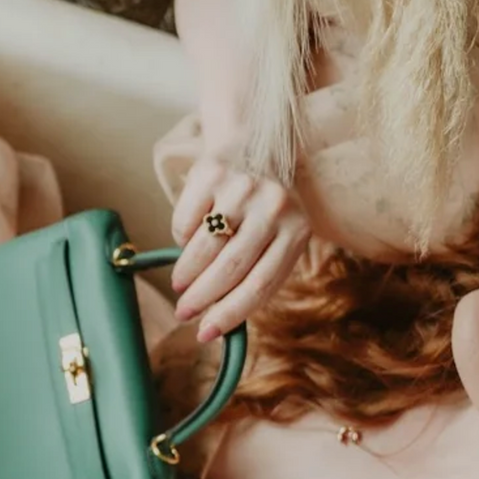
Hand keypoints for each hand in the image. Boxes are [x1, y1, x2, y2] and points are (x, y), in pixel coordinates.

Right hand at [168, 156, 310, 342]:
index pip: (260, 285)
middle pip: (229, 269)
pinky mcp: (212, 173)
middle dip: (201, 299)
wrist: (253, 144)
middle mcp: (273, 206)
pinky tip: (188, 240)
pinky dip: (181, 238)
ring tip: (181, 284)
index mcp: (297, 231)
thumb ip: (255, 275)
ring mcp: (242, 187)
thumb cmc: (263, 210)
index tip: (205, 334)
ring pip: (203, 248)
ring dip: (186, 275)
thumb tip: (217, 326)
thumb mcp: (275, 238)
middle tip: (184, 313)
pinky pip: (185, 222)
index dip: (229, 314)